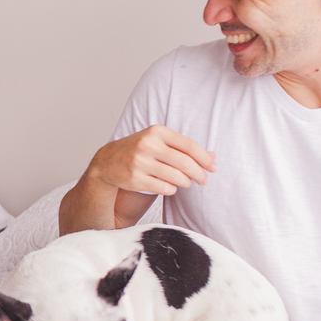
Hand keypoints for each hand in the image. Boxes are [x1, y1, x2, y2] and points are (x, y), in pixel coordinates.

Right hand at [90, 125, 215, 196]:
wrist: (107, 162)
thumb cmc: (138, 150)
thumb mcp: (158, 142)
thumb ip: (183, 148)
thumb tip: (213, 156)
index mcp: (156, 132)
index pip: (188, 145)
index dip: (204, 158)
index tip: (213, 167)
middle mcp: (147, 145)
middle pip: (184, 162)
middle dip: (199, 173)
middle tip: (204, 180)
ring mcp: (139, 162)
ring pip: (175, 177)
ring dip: (186, 182)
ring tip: (187, 183)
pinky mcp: (135, 179)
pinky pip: (164, 188)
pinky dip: (172, 189)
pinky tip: (172, 187)